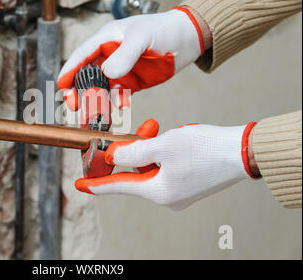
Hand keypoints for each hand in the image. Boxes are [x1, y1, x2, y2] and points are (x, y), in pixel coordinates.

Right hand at [57, 7, 204, 109]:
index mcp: (106, 38)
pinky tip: (120, 107)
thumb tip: (107, 73)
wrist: (188, 39)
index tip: (61, 85)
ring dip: (96, 100)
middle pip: (86, 74)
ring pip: (101, 88)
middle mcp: (109, 55)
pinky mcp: (131, 82)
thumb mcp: (142, 37)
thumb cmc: (164, 29)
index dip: (69, 70)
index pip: (82, 55)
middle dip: (78, 90)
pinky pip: (118, 96)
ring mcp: (120, 70)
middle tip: (74, 104)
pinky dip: (116, 103)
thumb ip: (125, 54)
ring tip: (95, 113)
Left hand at [75, 120, 257, 210]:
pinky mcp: (188, 182)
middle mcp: (167, 196)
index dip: (97, 184)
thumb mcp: (162, 145)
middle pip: (136, 172)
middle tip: (141, 130)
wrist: (243, 151)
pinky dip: (163, 152)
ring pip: (151, 166)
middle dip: (134, 149)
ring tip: (162, 129)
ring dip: (151, 146)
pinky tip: (174, 138)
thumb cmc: (205, 148)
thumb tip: (111, 157)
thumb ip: (132, 151)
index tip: (80, 185)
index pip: (119, 186)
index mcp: (158, 191)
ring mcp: (179, 191)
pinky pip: (165, 167)